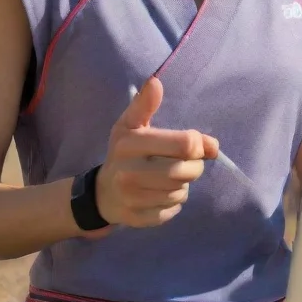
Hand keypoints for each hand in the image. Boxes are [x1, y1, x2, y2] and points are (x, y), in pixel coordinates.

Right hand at [95, 77, 218, 227]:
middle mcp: (128, 172)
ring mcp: (132, 199)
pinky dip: (173, 203)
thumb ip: (146, 104)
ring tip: (169, 178)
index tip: (196, 144)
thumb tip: (156, 81)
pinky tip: (160, 195)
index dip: (199, 144)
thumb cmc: (124, 153)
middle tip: (186, 163)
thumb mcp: (130, 124)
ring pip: (181, 192)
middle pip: (187, 171)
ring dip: (183, 185)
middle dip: (194, 167)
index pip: (185, 144)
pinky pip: (173, 211)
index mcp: (130, 144)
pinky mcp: (138, 219)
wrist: (103, 193)